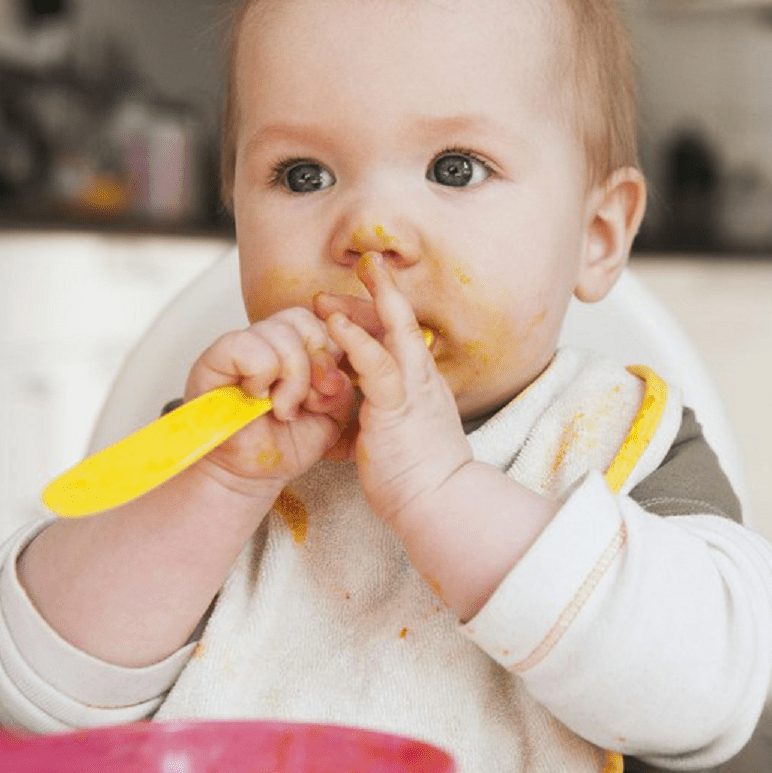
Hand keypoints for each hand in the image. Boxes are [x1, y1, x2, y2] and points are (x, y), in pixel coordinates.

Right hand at [185, 307, 354, 494]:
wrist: (252, 474)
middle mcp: (267, 339)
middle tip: (306, 402)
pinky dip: (261, 373)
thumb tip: (334, 371)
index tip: (328, 389)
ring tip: (282, 407)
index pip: (322, 321)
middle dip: (314, 365)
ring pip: (279, 332)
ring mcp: (240, 346)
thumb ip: (342, 387)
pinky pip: (246, 344)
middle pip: (302, 320)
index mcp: (297, 346)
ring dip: (290, 377)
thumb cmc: (288, 443)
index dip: (332, 353)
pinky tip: (258, 397)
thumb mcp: (333, 415)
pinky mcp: (214, 359)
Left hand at [318, 253, 472, 529]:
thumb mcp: (398, 436)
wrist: (441, 503)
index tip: (361, 299)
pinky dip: (356, 339)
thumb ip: (382, 415)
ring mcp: (414, 389)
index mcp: (422, 386)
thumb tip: (359, 411)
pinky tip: (335, 324)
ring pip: (394, 331)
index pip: (402, 337)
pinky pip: (377, 364)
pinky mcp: (398, 405)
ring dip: (364, 303)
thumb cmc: (421, 479)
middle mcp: (423, 379)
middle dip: (378, 293)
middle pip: (401, 322)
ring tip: (330, 290)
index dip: (381, 314)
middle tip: (356, 269)